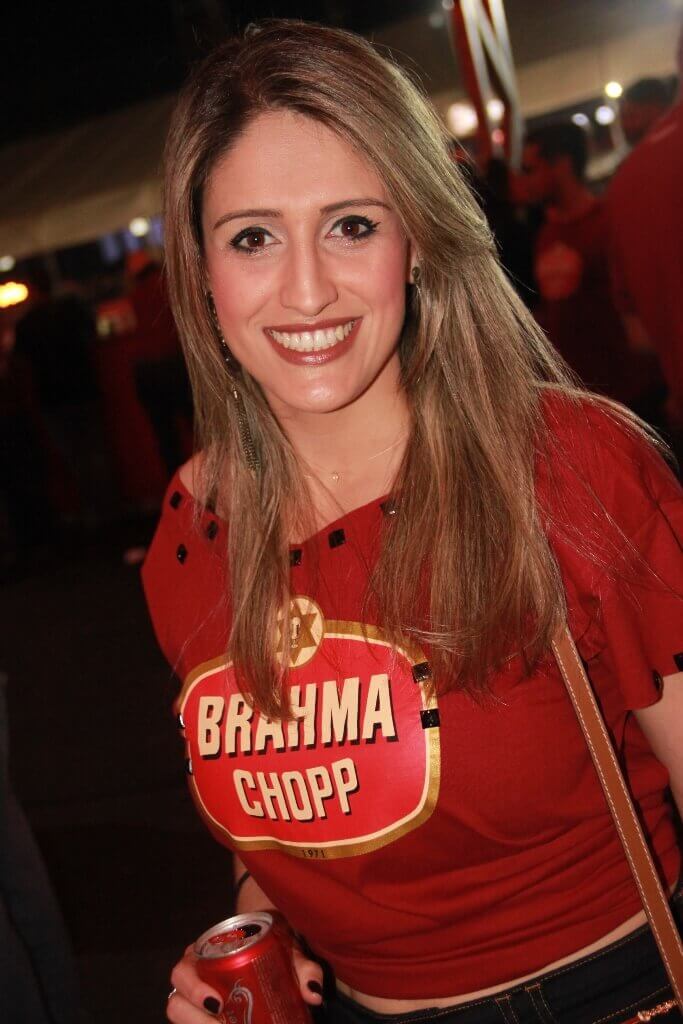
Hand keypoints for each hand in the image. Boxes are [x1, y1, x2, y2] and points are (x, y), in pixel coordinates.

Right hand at [166, 940, 323, 1019]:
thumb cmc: (271, 942)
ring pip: (182, 1017)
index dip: (192, 990)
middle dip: (196, 1020)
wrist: (270, 943)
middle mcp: (193, 980)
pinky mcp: (205, 1014)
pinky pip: (199, 1022)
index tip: (217, 1003)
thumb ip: (304, 967)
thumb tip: (313, 993)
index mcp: (203, 956)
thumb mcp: (287, 947)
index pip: (182, 973)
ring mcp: (196, 1002)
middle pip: (177, 1004)